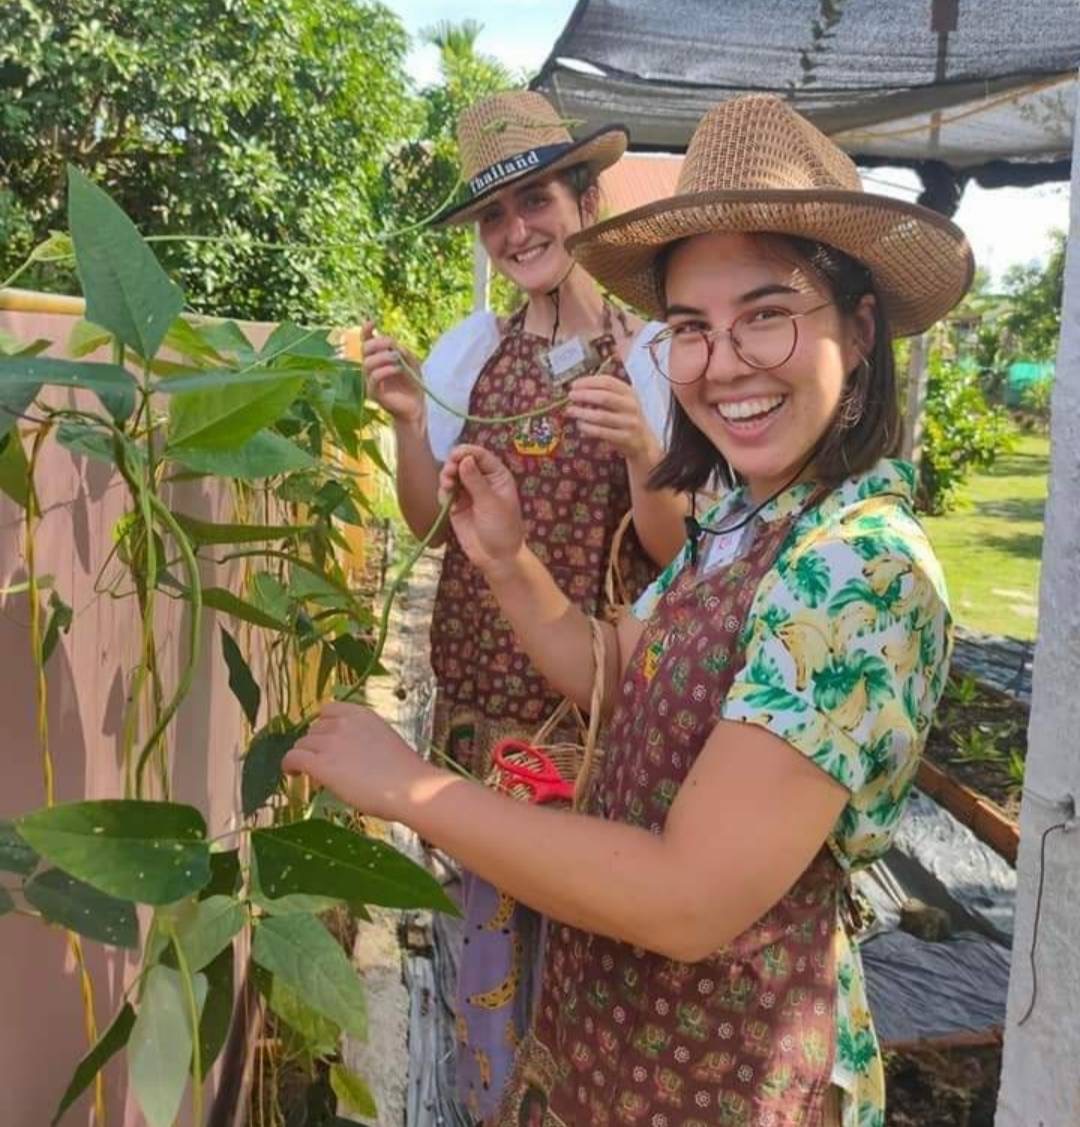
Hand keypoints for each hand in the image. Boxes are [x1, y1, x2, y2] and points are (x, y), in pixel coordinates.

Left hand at [282, 702, 432, 820]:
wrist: (410, 788)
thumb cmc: (405, 771)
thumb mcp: (383, 741)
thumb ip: (362, 738)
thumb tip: (346, 754)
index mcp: (361, 713)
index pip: (328, 710)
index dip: (324, 726)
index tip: (327, 740)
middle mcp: (342, 722)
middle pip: (313, 729)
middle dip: (316, 744)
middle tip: (324, 762)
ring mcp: (330, 742)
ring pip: (302, 744)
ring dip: (305, 756)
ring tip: (311, 771)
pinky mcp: (320, 764)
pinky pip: (293, 758)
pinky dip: (289, 765)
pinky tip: (293, 774)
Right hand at [360, 321, 424, 425]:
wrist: (416, 408)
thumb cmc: (413, 385)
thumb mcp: (412, 363)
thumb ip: (404, 352)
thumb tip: (394, 345)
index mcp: (378, 359)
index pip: (366, 342)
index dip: (366, 330)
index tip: (372, 322)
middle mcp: (370, 369)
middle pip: (365, 349)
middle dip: (379, 343)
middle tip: (393, 345)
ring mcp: (370, 381)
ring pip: (368, 363)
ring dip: (383, 356)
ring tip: (398, 359)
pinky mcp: (374, 393)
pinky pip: (375, 377)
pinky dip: (386, 369)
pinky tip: (398, 368)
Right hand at [438, 444, 524, 573]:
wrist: (496, 557)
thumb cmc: (502, 528)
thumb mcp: (490, 503)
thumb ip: (475, 481)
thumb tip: (464, 459)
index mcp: (497, 476)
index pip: (481, 455)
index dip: (467, 452)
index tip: (455, 456)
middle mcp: (482, 480)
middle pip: (463, 462)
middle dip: (454, 464)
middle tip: (449, 473)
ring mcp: (468, 492)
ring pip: (452, 475)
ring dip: (447, 476)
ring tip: (447, 485)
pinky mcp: (456, 505)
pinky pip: (446, 491)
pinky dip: (443, 490)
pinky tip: (446, 497)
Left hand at [567, 374, 656, 461]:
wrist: (643, 441)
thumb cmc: (626, 418)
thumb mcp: (621, 401)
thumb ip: (604, 394)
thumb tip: (578, 390)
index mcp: (629, 392)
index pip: (608, 382)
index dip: (589, 382)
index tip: (574, 384)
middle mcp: (631, 405)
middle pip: (604, 397)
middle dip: (584, 395)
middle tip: (571, 396)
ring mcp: (629, 422)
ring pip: (601, 416)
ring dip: (582, 413)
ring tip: (570, 411)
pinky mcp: (625, 437)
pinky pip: (602, 432)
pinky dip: (588, 428)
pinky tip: (580, 425)